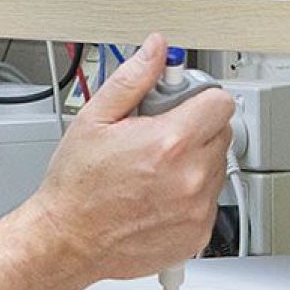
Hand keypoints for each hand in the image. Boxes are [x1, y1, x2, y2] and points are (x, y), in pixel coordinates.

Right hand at [32, 33, 234, 288]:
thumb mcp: (94, 119)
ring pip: (217, 168)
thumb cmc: (76, 185)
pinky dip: (190, 196)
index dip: (198, 98)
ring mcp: (197, 209)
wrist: (68, 240)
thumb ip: (133, 80)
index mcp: (169, 142)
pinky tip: (157, 195)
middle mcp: (190, 177)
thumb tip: (156, 50)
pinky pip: (209, 202)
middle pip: (221, 133)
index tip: (181, 105)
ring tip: (153, 170)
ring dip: (194, 163)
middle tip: (158, 137)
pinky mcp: (198, 234)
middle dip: (195, 129)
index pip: (220, 102)